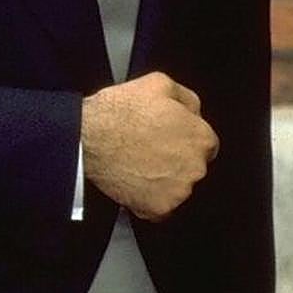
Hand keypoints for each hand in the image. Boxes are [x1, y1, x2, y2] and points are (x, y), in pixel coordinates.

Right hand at [80, 71, 217, 220]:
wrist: (86, 138)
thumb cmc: (117, 112)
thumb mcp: (157, 83)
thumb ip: (187, 98)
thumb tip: (194, 111)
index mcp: (201, 137)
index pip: (206, 144)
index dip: (183, 139)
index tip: (166, 139)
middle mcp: (196, 167)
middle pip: (192, 167)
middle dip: (174, 160)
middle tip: (147, 150)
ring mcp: (179, 191)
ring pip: (177, 189)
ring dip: (162, 181)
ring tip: (137, 166)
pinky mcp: (159, 208)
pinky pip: (160, 209)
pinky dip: (149, 201)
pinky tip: (133, 183)